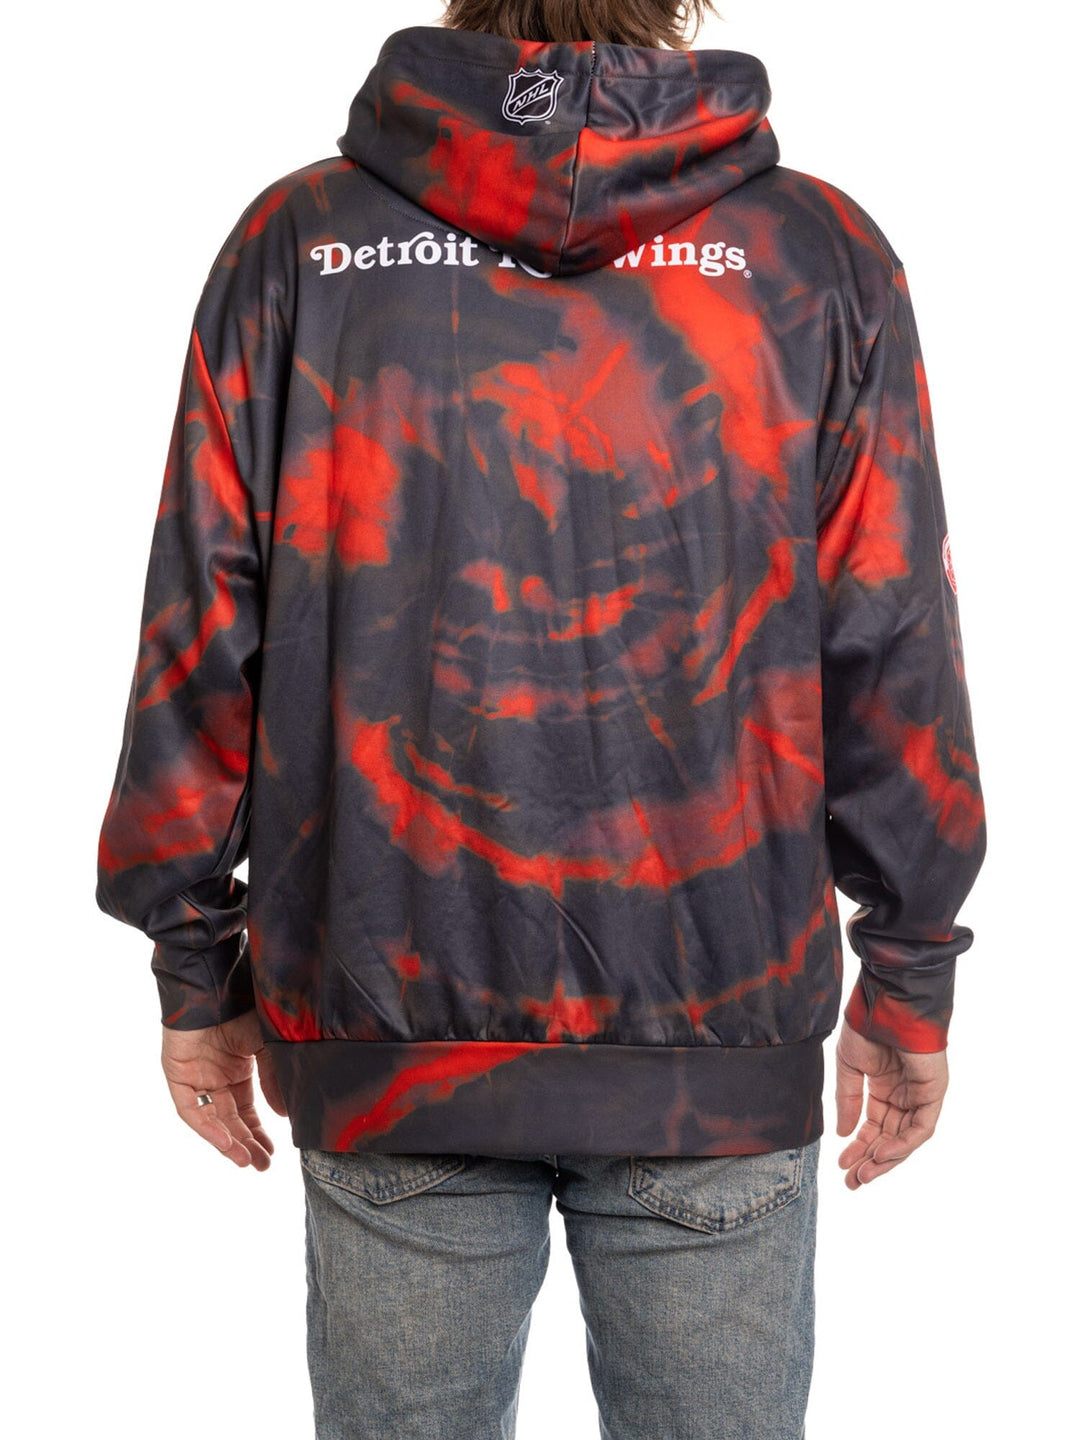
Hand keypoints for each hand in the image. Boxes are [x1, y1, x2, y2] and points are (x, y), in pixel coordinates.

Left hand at [161, 1009, 288, 1169]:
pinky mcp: (178, 1077)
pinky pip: (192, 1110)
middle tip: (262, 1166)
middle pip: (230, 1120)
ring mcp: (196, 1078)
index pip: (246, 1110)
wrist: (215, 988)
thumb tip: (285, 1115)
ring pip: (212, 1120)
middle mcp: (216, 1077)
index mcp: (236, 1069)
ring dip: (228, 1142)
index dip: (258, 1131)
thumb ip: (274, 1079)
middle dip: (246, 1143)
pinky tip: (226, 1143)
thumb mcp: (268, 1046)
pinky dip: (208, 1128)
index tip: (272, 1152)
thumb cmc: (243, 1009)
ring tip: (247, 1162)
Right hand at [835, 1018, 947, 1188]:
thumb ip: (848, 1101)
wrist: (886, 1004)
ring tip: (864, 1174)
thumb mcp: (849, 1068)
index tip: (841, 1165)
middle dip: (870, 1160)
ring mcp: (920, 1095)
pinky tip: (881, 1153)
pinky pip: (921, 1127)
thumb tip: (844, 1134)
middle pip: (888, 1137)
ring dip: (885, 1159)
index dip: (858, 1146)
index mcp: (883, 1087)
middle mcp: (903, 1095)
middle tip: (852, 1181)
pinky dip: (903, 1143)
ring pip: (905, 1138)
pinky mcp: (933, 1094)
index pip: (872, 1126)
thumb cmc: (867, 1027)